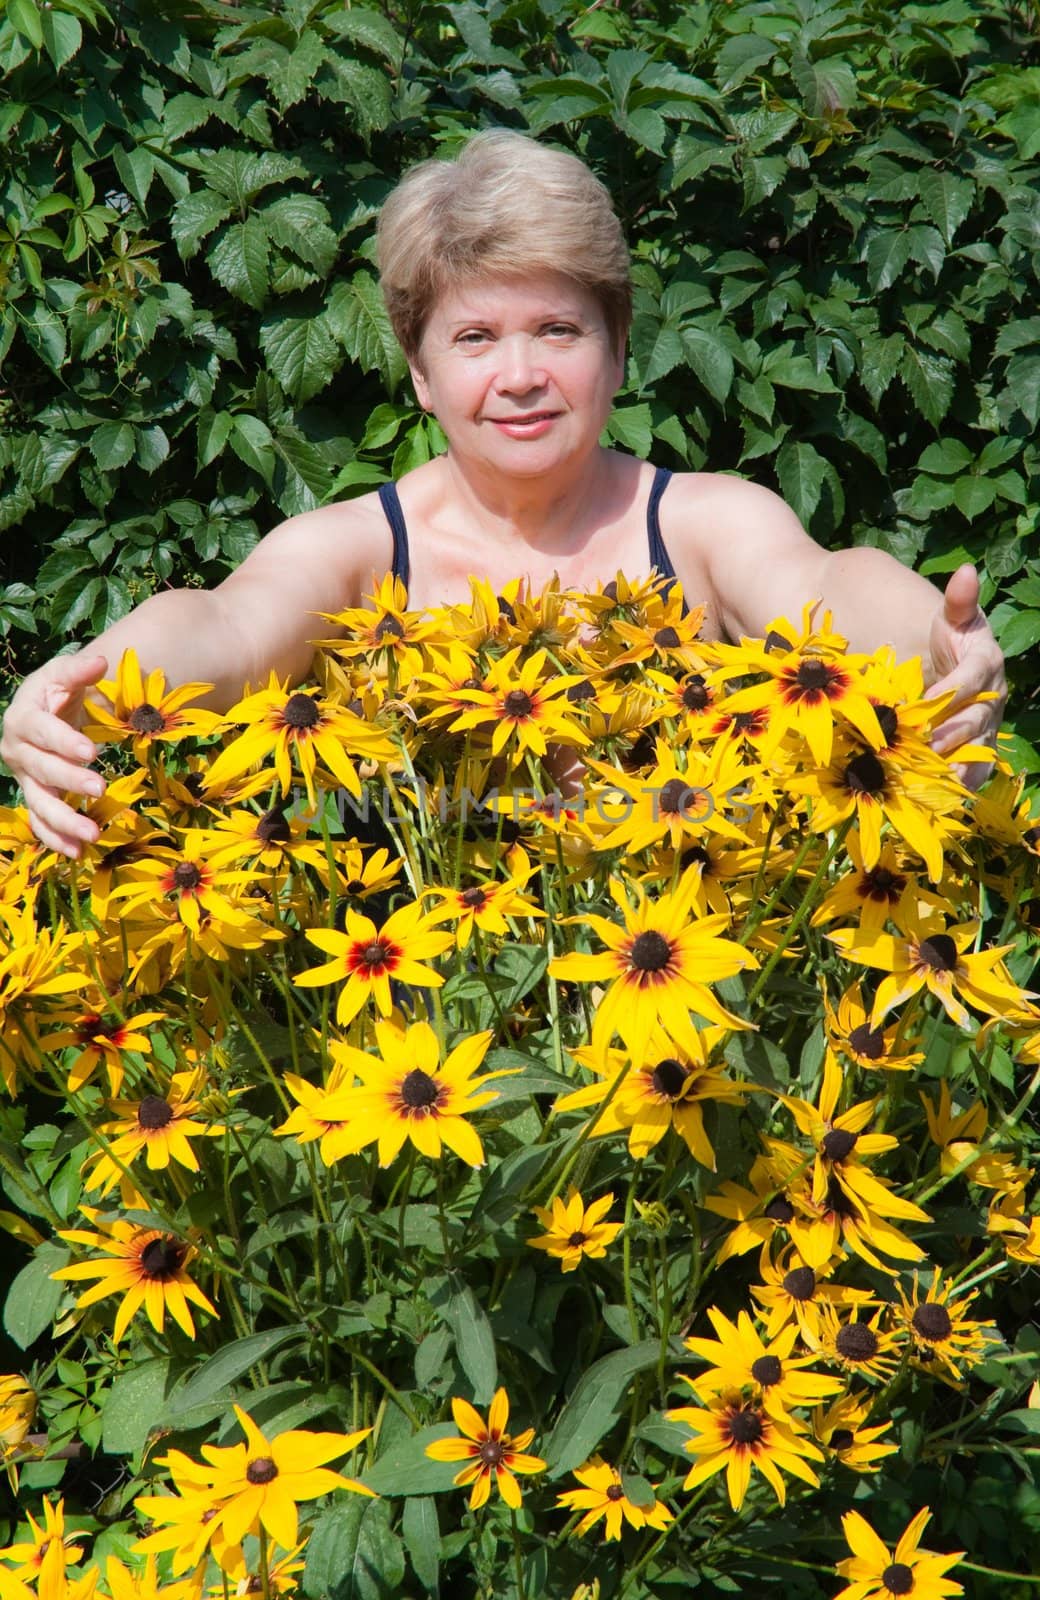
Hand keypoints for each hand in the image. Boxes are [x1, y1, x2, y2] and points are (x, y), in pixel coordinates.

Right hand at [0, 652, 108, 856]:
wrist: (43, 709)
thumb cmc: (56, 691)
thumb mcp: (65, 675)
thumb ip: (80, 670)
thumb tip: (100, 662)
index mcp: (23, 718)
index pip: (43, 732)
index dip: (65, 742)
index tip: (92, 752)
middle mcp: (17, 750)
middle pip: (42, 769)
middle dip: (70, 780)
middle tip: (100, 788)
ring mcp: (24, 777)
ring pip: (39, 802)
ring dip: (63, 820)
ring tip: (92, 834)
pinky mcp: (33, 795)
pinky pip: (40, 821)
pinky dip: (55, 838)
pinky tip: (77, 852)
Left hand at [927, 564, 1005, 790]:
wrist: (953, 663)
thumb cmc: (949, 637)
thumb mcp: (952, 617)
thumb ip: (958, 600)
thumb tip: (966, 571)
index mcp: (986, 662)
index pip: (971, 677)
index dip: (952, 689)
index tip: (927, 699)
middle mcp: (993, 696)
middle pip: (974, 718)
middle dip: (950, 732)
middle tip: (924, 745)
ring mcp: (988, 724)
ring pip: (978, 747)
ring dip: (957, 764)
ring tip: (934, 779)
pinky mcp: (979, 746)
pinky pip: (975, 767)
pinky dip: (960, 781)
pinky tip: (942, 794)